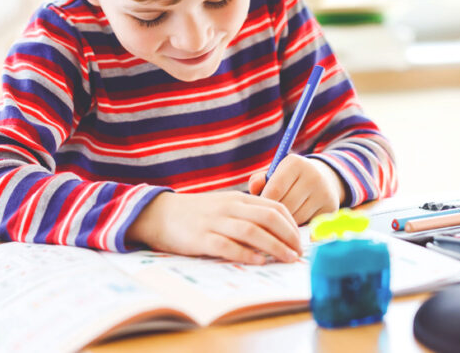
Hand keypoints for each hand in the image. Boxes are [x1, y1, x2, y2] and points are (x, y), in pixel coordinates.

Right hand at [125, 191, 303, 264]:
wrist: (160, 213)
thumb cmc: (196, 213)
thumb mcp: (224, 205)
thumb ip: (246, 213)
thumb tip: (274, 229)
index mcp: (237, 198)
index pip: (274, 207)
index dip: (291, 224)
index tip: (299, 240)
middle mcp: (229, 207)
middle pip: (267, 218)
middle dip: (288, 236)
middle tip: (298, 252)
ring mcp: (215, 222)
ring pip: (252, 231)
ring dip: (274, 246)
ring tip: (286, 258)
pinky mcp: (201, 238)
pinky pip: (228, 246)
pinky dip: (246, 254)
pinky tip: (259, 261)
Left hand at [248, 155, 344, 224]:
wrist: (324, 178)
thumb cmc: (290, 178)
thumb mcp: (275, 173)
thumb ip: (260, 180)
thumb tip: (253, 188)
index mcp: (295, 163)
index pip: (274, 189)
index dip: (263, 202)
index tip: (259, 208)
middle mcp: (313, 176)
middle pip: (285, 205)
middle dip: (274, 213)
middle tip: (268, 215)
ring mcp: (324, 192)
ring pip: (296, 217)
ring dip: (285, 221)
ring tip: (281, 217)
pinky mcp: (331, 208)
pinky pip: (307, 223)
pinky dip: (298, 225)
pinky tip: (294, 219)